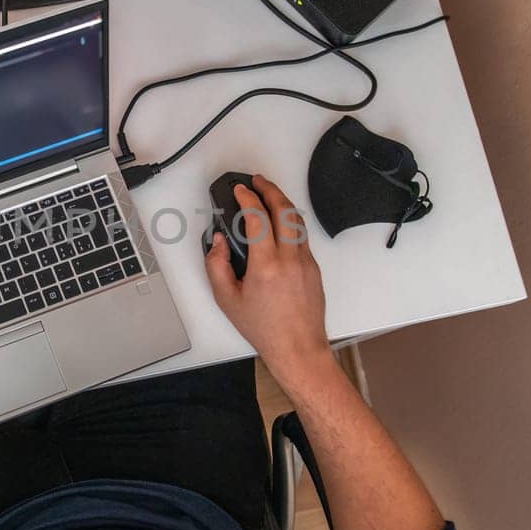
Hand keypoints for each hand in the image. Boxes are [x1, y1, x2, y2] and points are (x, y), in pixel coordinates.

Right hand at [205, 174, 335, 391]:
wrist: (298, 348)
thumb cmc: (265, 329)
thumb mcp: (227, 300)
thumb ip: (216, 266)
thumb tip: (217, 242)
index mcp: (266, 265)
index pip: (258, 218)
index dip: (247, 198)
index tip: (239, 190)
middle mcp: (290, 258)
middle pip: (284, 210)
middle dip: (270, 189)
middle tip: (257, 181)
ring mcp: (306, 261)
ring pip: (297, 221)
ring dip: (282, 203)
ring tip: (268, 195)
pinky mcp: (314, 268)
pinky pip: (302, 236)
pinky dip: (290, 222)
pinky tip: (280, 223)